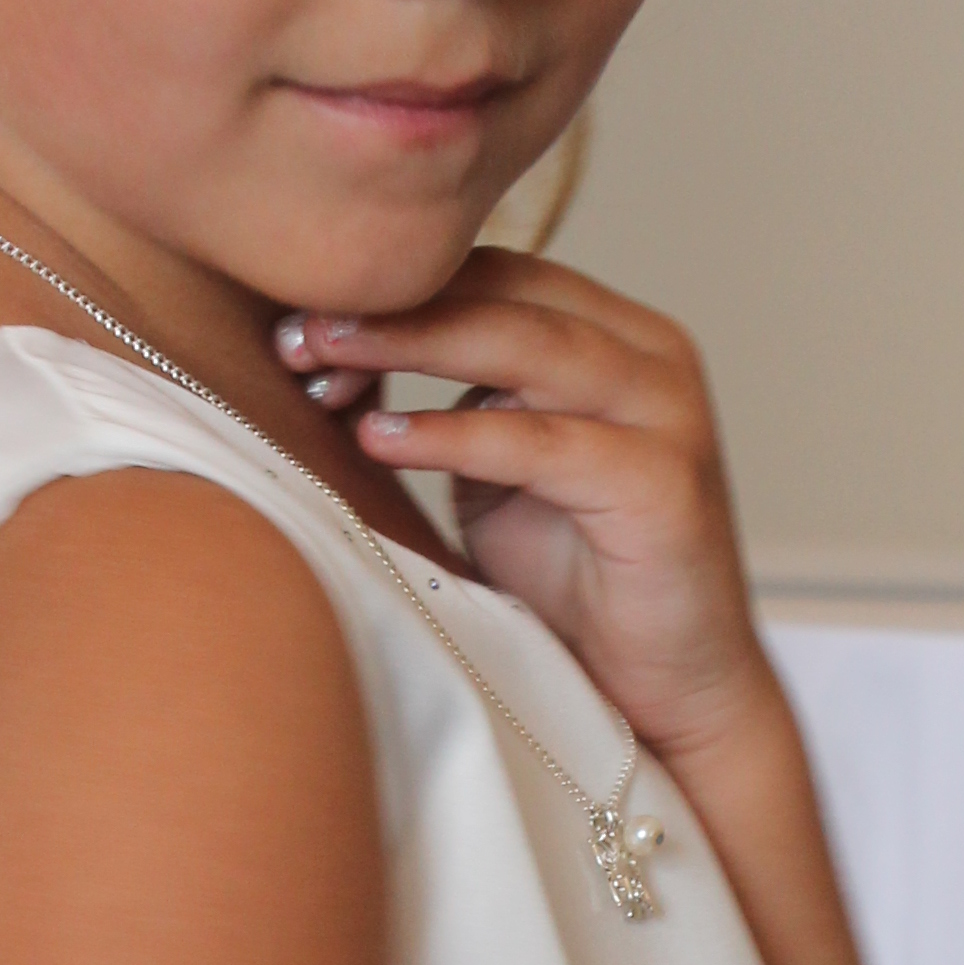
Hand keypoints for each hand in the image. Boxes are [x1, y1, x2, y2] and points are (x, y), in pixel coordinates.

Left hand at [274, 250, 766, 763]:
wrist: (666, 691)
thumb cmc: (576, 584)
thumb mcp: (496, 472)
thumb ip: (450, 407)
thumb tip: (330, 356)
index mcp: (614, 337)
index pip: (496, 273)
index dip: (399, 283)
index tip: (296, 308)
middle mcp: (651, 356)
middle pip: (507, 293)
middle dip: (393, 305)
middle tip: (297, 324)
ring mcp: (667, 414)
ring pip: (525, 346)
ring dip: (411, 346)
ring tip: (322, 357)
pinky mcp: (665, 483)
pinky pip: (542, 443)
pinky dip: (455, 436)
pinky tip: (381, 439)